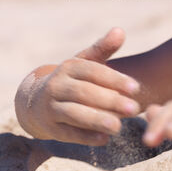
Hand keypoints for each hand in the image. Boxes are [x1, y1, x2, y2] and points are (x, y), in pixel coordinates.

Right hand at [15, 28, 141, 145]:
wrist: (35, 101)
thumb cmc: (71, 80)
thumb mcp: (84, 62)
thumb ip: (103, 49)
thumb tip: (120, 30)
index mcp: (69, 67)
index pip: (93, 71)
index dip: (114, 79)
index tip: (136, 87)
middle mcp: (57, 85)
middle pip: (85, 93)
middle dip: (110, 101)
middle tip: (134, 109)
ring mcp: (50, 107)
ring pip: (74, 113)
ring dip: (97, 120)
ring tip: (119, 127)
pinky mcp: (49, 128)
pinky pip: (67, 133)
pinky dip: (85, 137)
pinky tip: (104, 139)